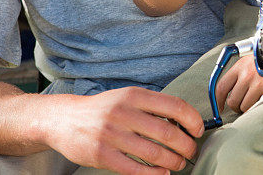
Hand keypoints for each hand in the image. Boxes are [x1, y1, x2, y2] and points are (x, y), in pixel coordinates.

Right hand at [49, 87, 203, 174]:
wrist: (63, 119)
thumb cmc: (102, 109)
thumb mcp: (126, 97)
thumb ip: (151, 106)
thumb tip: (184, 121)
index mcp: (134, 95)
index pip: (174, 105)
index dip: (192, 119)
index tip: (199, 129)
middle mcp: (124, 112)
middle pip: (167, 132)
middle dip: (186, 145)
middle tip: (192, 151)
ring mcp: (112, 135)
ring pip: (154, 153)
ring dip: (173, 161)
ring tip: (179, 163)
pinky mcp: (102, 155)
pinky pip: (134, 169)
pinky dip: (153, 174)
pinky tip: (162, 173)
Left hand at [215, 56, 262, 112]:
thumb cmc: (262, 61)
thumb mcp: (246, 62)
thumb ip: (236, 75)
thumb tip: (224, 94)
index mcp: (239, 67)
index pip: (221, 87)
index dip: (218, 100)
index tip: (220, 107)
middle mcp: (247, 75)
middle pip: (232, 101)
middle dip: (235, 106)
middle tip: (240, 104)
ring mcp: (258, 83)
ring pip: (244, 106)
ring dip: (247, 107)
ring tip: (252, 101)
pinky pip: (257, 107)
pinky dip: (257, 106)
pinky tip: (260, 100)